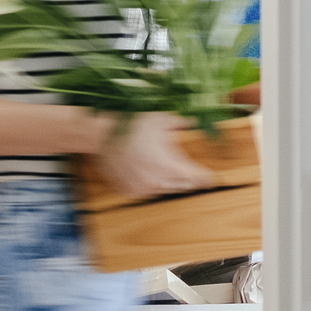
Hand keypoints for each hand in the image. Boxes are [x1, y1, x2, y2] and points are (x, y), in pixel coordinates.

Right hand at [90, 114, 210, 200]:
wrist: (98, 133)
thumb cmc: (129, 124)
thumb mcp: (160, 119)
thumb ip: (181, 123)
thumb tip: (193, 123)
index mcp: (169, 166)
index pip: (197, 178)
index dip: (205, 177)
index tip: (211, 177)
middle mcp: (156, 182)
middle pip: (183, 185)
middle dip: (187, 176)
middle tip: (188, 168)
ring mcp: (142, 189)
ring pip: (165, 189)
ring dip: (168, 179)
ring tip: (160, 163)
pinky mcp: (129, 191)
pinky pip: (147, 191)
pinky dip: (149, 182)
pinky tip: (145, 168)